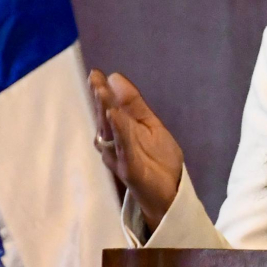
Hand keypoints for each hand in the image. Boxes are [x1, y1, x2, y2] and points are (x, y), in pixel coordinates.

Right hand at [87, 70, 185, 230]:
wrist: (172, 193)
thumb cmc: (157, 160)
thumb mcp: (149, 125)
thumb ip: (134, 104)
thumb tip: (115, 77)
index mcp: (117, 131)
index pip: (108, 108)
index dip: (101, 91)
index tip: (96, 73)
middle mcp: (113, 143)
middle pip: (104, 117)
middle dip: (100, 98)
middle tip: (95, 78)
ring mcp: (120, 156)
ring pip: (110, 130)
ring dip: (106, 111)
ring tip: (103, 92)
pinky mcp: (130, 169)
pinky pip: (123, 147)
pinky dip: (120, 132)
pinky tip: (116, 117)